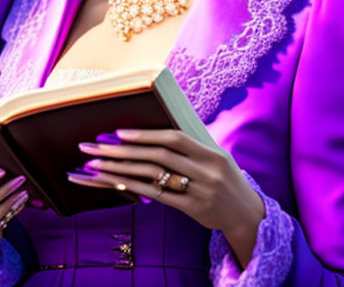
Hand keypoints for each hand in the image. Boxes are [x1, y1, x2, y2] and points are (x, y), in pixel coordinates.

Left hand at [66, 129, 264, 235]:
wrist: (248, 214)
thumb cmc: (227, 180)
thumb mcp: (217, 158)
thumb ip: (192, 146)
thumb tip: (159, 130)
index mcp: (212, 153)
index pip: (174, 139)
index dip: (146, 134)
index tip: (119, 132)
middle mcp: (206, 171)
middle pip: (158, 156)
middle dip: (123, 150)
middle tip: (96, 146)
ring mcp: (199, 191)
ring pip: (153, 176)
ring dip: (121, 168)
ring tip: (95, 164)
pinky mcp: (192, 209)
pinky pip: (157, 195)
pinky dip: (133, 186)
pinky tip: (114, 182)